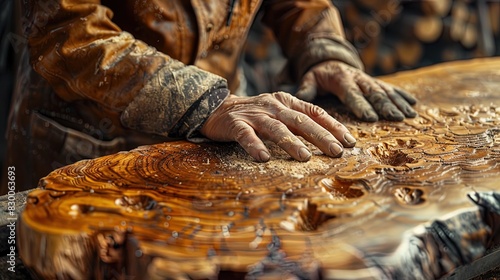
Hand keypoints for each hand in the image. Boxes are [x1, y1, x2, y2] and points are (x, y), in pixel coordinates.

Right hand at [200, 92, 355, 161]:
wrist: (217, 108)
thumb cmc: (255, 116)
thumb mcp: (279, 113)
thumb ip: (299, 122)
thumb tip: (329, 141)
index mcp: (287, 102)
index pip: (315, 113)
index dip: (333, 126)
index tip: (349, 142)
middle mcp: (274, 106)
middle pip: (300, 121)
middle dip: (320, 136)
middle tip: (336, 152)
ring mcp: (255, 114)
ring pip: (276, 128)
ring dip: (291, 142)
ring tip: (304, 157)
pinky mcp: (236, 124)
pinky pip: (247, 135)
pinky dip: (255, 146)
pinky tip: (264, 157)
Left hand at [296, 61, 416, 121]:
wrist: (332, 60)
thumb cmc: (319, 75)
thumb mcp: (310, 79)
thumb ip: (306, 88)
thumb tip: (301, 97)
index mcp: (342, 80)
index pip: (352, 94)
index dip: (361, 105)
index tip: (370, 117)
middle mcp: (359, 79)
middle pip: (374, 94)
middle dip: (385, 106)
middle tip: (396, 118)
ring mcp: (370, 80)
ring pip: (386, 91)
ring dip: (398, 103)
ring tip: (408, 115)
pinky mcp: (377, 82)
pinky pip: (392, 88)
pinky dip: (403, 95)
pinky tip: (414, 104)